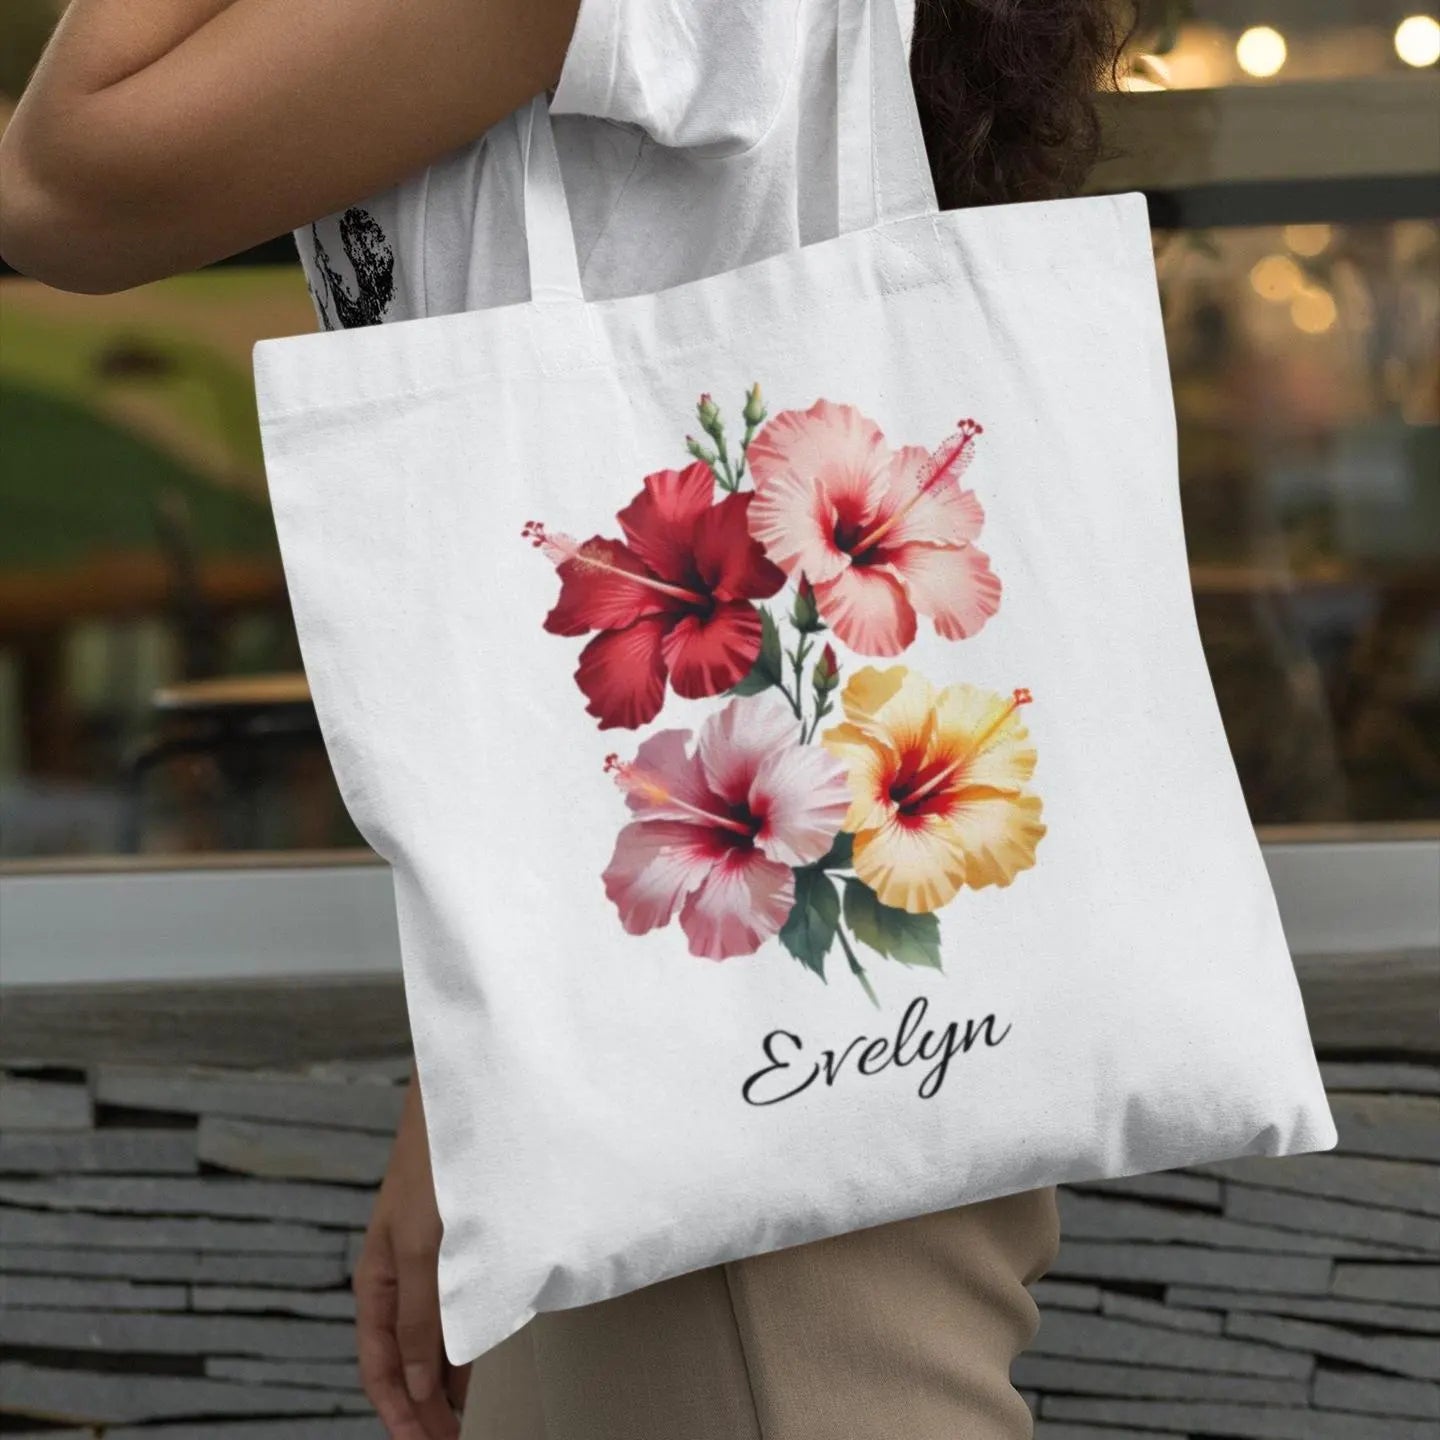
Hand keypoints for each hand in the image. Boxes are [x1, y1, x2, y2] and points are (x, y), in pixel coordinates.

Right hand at [355, 1068, 468, 1438]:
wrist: (469, 1098)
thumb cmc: (438, 1163)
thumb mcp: (423, 1245)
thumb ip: (421, 1316)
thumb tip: (416, 1388)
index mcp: (378, 1280)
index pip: (380, 1368)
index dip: (401, 1415)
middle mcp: (403, 1276)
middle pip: (407, 1361)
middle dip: (426, 1408)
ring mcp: (434, 1261)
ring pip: (435, 1339)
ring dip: (448, 1382)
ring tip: (472, 1419)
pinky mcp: (464, 1246)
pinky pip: (459, 1310)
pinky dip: (468, 1344)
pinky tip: (486, 1363)